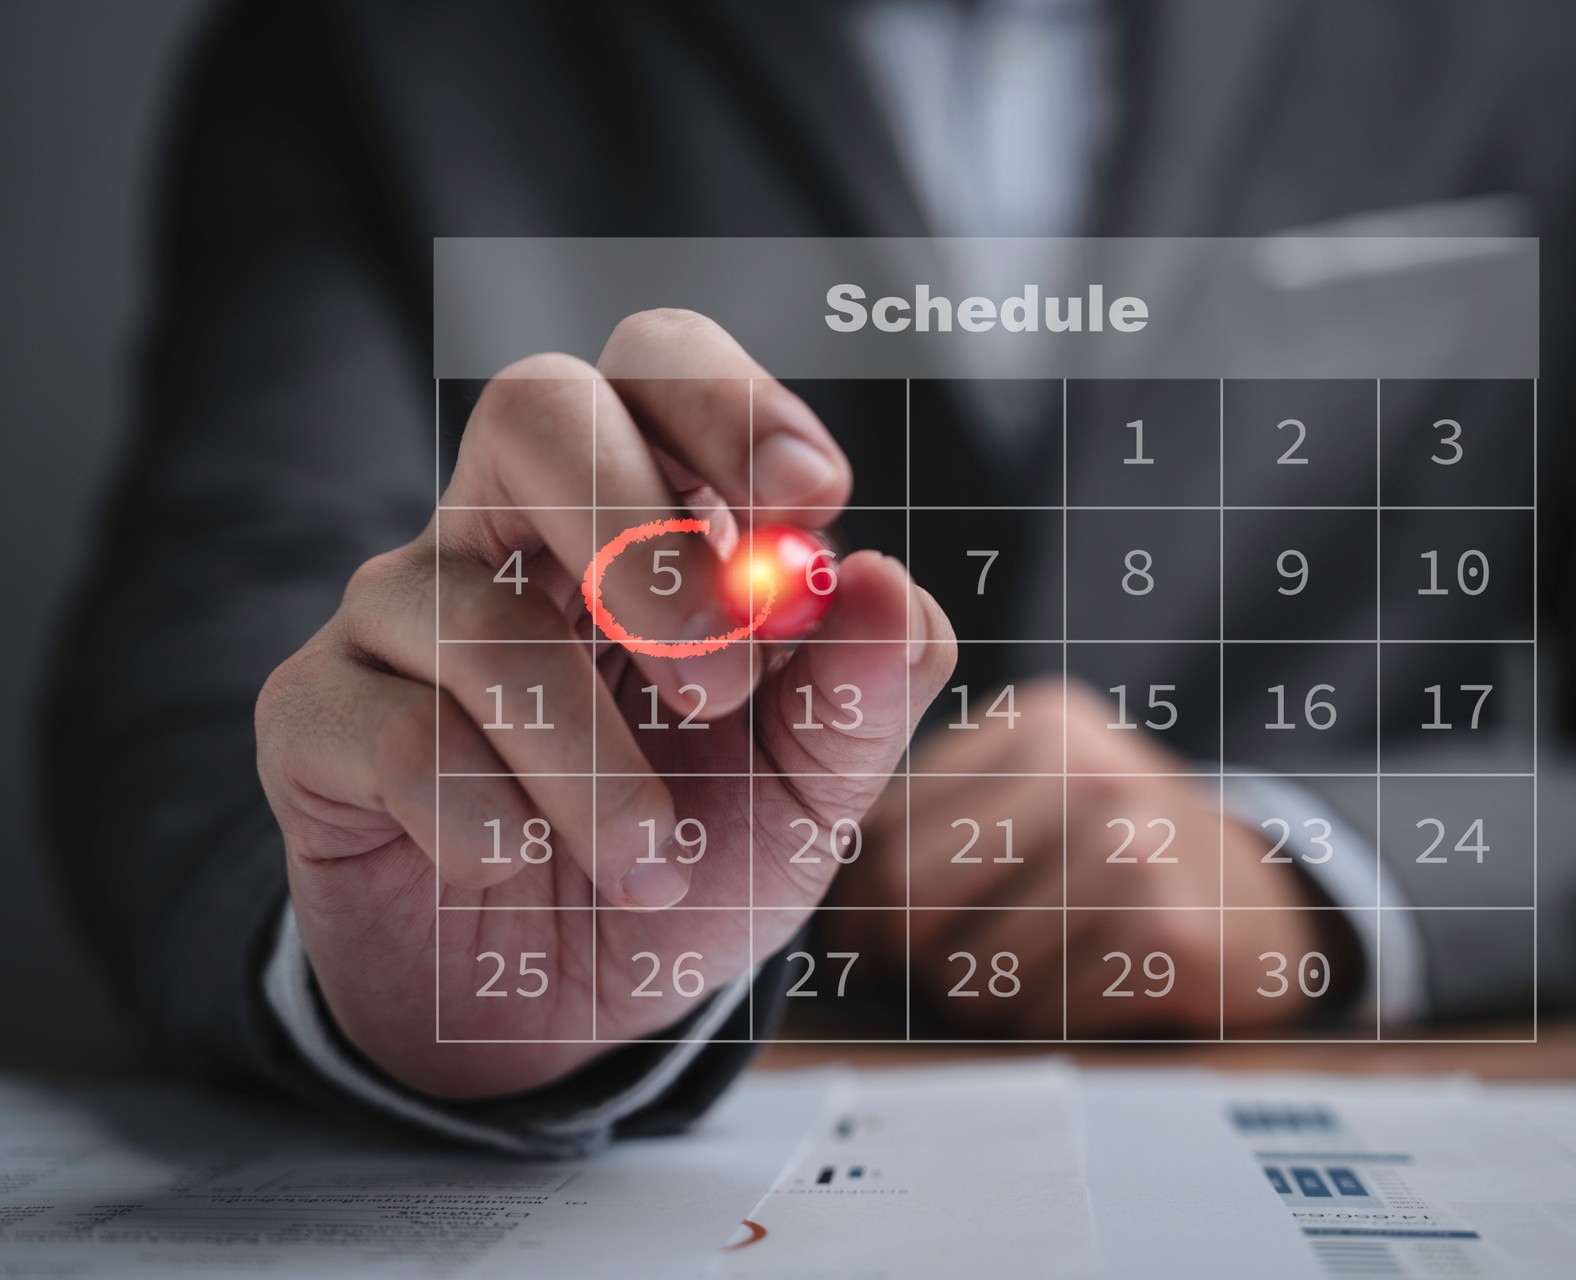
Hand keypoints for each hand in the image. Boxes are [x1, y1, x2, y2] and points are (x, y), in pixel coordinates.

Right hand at [256, 311, 956, 1097]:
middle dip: (640, 537)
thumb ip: (862, 690)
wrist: (561, 1008)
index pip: (659, 366)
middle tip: (719, 684)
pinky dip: (490, 822)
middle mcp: (510, 527)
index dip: (731, 405)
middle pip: (537, 408)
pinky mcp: (316, 714)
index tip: (810, 499)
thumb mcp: (813, 792)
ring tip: (649, 863)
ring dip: (591, 761)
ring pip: (480, 613)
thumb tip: (884, 581)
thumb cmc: (690, 859)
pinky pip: (399, 735)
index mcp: (645, 510)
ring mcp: (401, 611)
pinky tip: (517, 866)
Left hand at [831, 680, 1343, 1035]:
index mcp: (1033, 726)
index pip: (885, 836)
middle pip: (911, 901)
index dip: (861, 907)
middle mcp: (1082, 772)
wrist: (1262, 896)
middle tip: (936, 972)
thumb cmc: (1115, 852)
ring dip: (985, 999)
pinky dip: (1048, 1019)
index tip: (874, 942)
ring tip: (1033, 968)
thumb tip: (835, 896)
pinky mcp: (1165, 931)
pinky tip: (1087, 983)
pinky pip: (1041, 1012)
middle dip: (909, 960)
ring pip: (972, 973)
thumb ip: (936, 816)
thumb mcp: (1033, 792)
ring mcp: (1129, 848)